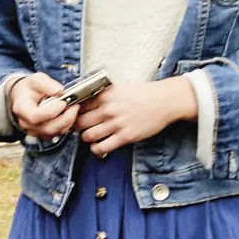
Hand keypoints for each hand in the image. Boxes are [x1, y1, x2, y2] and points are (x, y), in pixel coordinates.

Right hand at [5, 72, 75, 140]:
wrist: (22, 97)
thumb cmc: (28, 89)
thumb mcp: (35, 79)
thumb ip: (47, 84)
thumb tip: (59, 91)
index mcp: (22, 109)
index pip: (36, 116)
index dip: (52, 111)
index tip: (63, 102)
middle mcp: (26, 123)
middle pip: (48, 128)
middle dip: (65, 118)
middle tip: (75, 106)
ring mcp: (34, 131)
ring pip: (55, 132)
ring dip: (68, 121)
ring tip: (73, 108)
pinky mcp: (42, 134)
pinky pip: (57, 134)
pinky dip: (66, 125)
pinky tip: (68, 114)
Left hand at [78, 74, 197, 156]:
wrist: (164, 101)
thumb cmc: (143, 94)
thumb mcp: (118, 89)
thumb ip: (102, 96)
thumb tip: (84, 103)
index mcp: (104, 96)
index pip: (78, 107)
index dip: (73, 114)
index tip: (74, 117)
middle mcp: (108, 110)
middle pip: (79, 123)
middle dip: (77, 128)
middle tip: (81, 129)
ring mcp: (116, 124)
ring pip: (88, 136)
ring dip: (87, 139)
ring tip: (91, 138)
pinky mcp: (125, 136)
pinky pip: (102, 147)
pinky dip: (97, 150)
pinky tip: (99, 147)